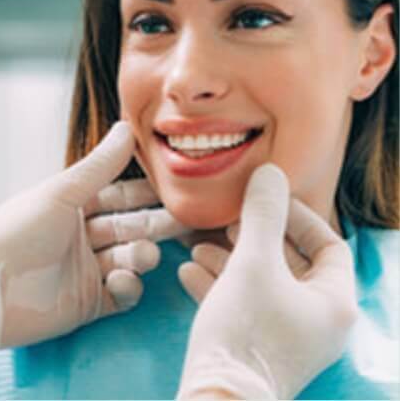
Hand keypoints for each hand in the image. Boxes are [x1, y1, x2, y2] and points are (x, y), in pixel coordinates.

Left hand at [0, 121, 187, 355]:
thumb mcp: (62, 193)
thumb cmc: (19, 233)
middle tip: (186, 221)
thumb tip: (127, 127)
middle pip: (131, 227)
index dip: (147, 192)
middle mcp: (84, 236)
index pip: (120, 196)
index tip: (175, 187)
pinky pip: (121, 294)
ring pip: (130, 258)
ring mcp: (88, 270)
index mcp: (76, 206)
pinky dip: (127, 287)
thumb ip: (100, 165)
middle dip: (157, 224)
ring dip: (141, 256)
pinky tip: (120, 281)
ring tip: (143, 255)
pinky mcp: (89, 303)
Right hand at [177, 164, 357, 399]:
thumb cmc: (245, 329)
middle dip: (255, 237)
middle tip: (228, 222)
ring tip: (198, 245)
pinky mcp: (258, 348)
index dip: (299, 217)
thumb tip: (270, 172)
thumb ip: (263, 214)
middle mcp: (316, 321)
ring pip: (262, 283)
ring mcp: (287, 337)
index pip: (329, 245)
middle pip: (290, 263)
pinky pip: (244, 305)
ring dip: (230, 259)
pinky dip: (220, 285)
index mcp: (333, 302)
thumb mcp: (253, 262)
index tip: (266, 202)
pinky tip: (188, 271)